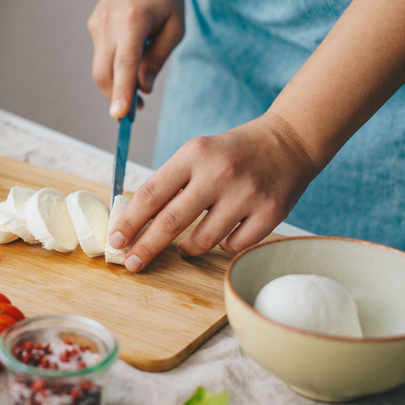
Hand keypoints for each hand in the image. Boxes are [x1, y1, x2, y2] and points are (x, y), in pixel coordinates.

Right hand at [88, 0, 184, 117]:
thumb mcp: (174, 28)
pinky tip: (129, 59)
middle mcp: (109, 23)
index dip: (121, 92)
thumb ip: (157, 60)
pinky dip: (113, 67)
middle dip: (115, 97)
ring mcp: (97, 24)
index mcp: (132, 21)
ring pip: (100, 68)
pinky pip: (101, 56)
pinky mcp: (93, 25)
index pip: (124, 64)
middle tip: (133, 113)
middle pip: (104, 74)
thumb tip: (143, 89)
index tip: (119, 115)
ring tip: (136, 89)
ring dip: (115, 84)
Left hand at [108, 113, 318, 271]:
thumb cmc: (231, 153)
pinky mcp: (270, 212)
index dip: (129, 222)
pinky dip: (223, 245)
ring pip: (202, 240)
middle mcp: (219, 173)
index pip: (151, 194)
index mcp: (194, 155)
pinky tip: (222, 234)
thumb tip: (134, 222)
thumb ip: (170, 183)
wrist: (289, 141)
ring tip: (181, 248)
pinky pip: (233, 245)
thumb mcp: (197, 154)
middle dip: (145, 248)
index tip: (115, 240)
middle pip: (171, 222)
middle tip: (131, 263)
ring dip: (186, 249)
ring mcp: (246, 193)